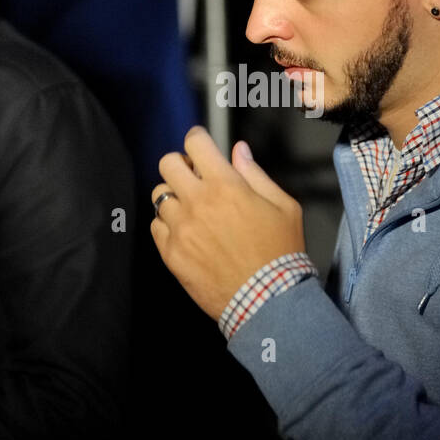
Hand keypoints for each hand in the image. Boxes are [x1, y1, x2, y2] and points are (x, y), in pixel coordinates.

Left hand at [150, 126, 305, 320]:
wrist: (267, 300)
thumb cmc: (280, 253)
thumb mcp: (284, 206)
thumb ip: (256, 174)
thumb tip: (238, 150)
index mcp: (226, 185)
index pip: (195, 143)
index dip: (197, 138)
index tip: (200, 144)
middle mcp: (197, 202)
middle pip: (167, 163)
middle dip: (180, 163)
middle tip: (193, 175)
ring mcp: (181, 229)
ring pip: (159, 195)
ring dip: (174, 195)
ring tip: (190, 207)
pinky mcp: (171, 254)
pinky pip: (156, 226)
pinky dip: (167, 224)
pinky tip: (186, 231)